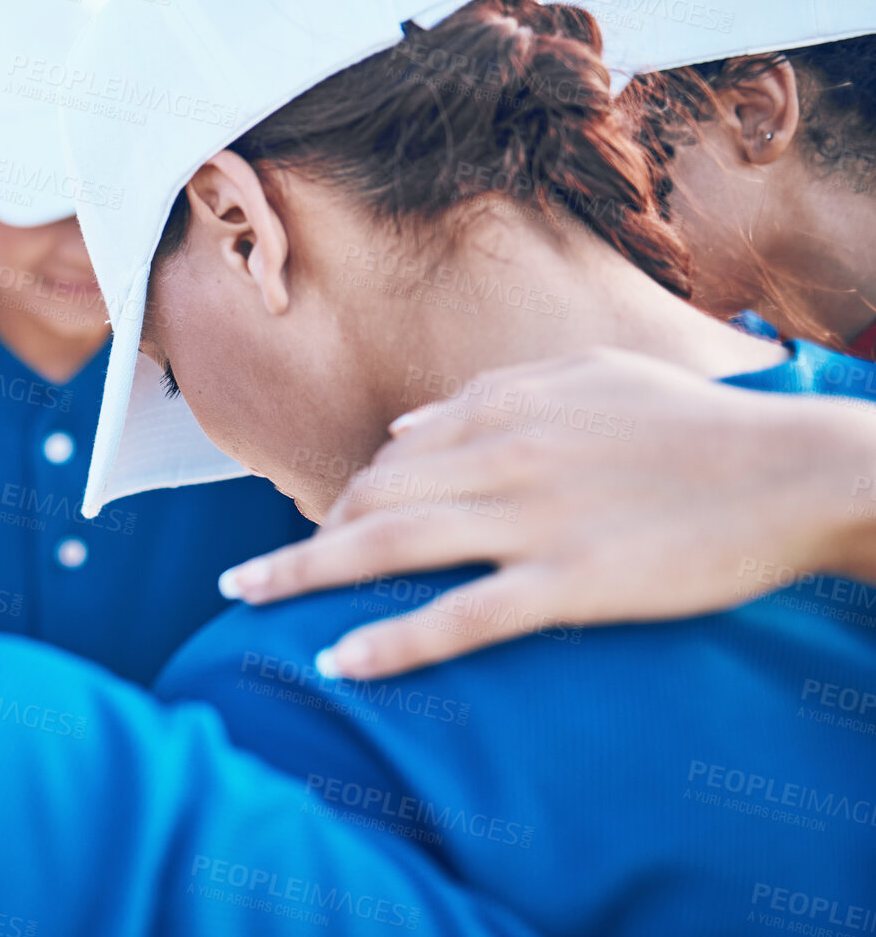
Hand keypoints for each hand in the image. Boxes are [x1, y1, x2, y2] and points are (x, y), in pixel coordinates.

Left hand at [218, 347, 875, 678]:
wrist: (791, 469)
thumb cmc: (693, 421)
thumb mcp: (586, 376)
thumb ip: (489, 391)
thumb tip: (404, 426)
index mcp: (504, 406)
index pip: (392, 456)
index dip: (348, 498)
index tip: (326, 531)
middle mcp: (501, 457)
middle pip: (370, 500)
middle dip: (303, 538)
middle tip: (254, 579)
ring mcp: (531, 521)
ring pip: (390, 548)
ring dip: (304, 574)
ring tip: (245, 602)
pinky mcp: (569, 582)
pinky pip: (460, 618)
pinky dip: (391, 642)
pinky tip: (339, 662)